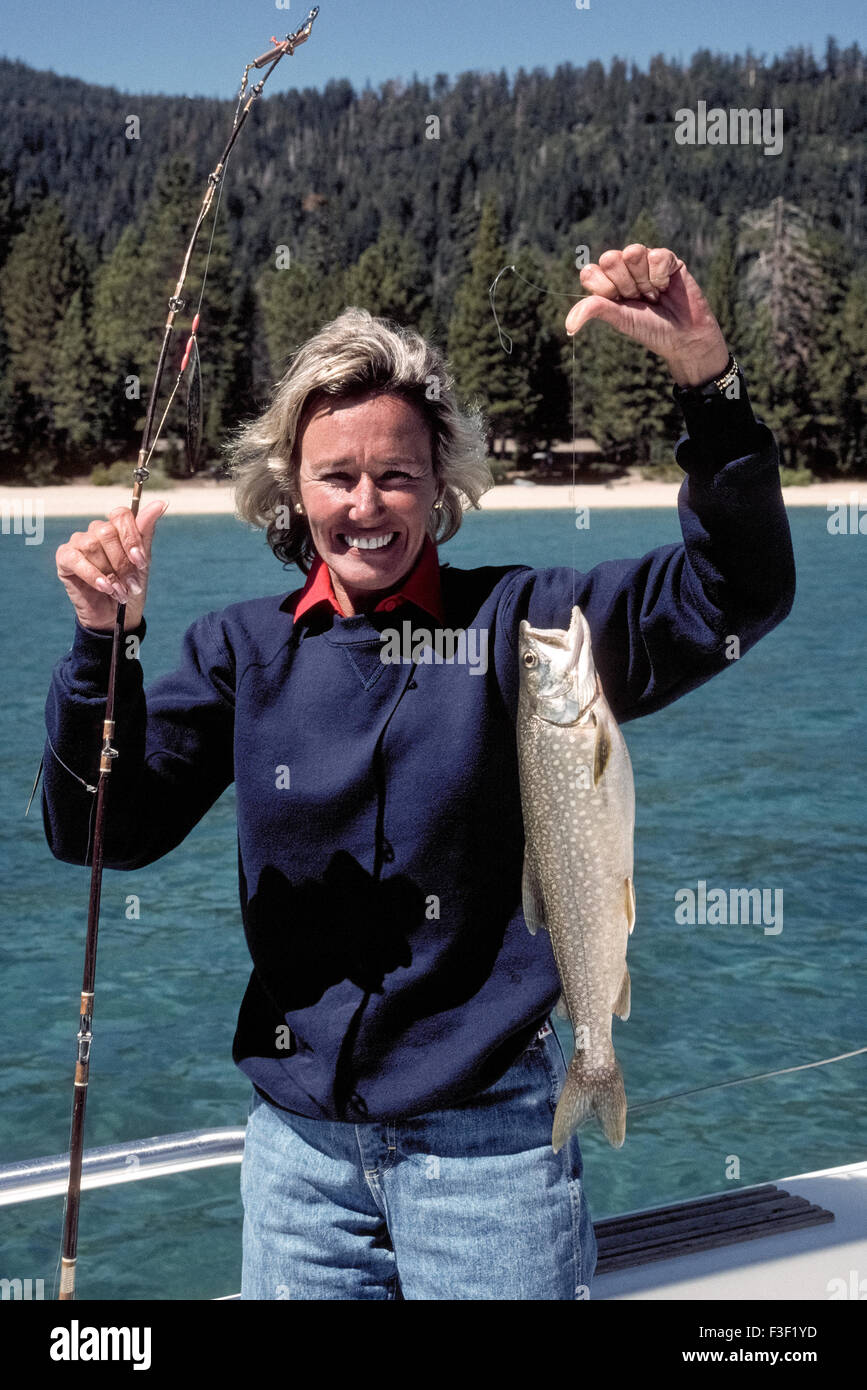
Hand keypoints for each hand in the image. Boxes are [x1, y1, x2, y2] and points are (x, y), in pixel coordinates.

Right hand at [56, 499, 168, 631]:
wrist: (115, 617)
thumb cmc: (129, 587)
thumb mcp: (142, 562)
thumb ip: (146, 532)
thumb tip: (161, 503)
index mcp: (116, 528)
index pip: (121, 515)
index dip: (131, 538)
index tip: (141, 562)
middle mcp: (95, 531)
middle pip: (107, 532)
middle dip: (122, 562)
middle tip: (132, 584)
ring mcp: (78, 543)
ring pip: (92, 546)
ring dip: (110, 573)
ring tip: (120, 593)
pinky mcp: (64, 558)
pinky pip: (76, 559)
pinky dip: (92, 574)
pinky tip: (104, 588)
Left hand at [565, 244, 730, 386]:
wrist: (684, 336)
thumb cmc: (650, 329)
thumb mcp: (620, 320)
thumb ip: (594, 310)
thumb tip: (568, 326)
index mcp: (606, 283)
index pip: (590, 272)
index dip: (605, 289)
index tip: (619, 303)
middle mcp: (624, 269)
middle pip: (610, 258)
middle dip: (626, 284)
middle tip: (639, 298)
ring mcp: (645, 261)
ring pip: (633, 252)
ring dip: (644, 280)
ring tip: (654, 294)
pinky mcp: (667, 257)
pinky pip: (656, 255)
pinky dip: (661, 275)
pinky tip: (667, 286)